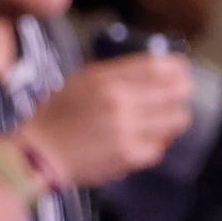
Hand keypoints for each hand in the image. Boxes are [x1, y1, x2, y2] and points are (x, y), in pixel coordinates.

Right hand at [17, 54, 193, 188]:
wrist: (39, 154)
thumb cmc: (58, 117)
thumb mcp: (80, 82)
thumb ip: (116, 74)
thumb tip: (157, 67)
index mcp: (104, 79)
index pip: (156, 66)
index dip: (177, 67)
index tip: (182, 70)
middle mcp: (118, 101)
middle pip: (175, 90)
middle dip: (182, 92)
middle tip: (181, 95)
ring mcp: (126, 129)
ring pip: (176, 119)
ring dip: (174, 118)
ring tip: (165, 119)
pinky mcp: (130, 154)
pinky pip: (160, 146)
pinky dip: (156, 143)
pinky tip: (144, 141)